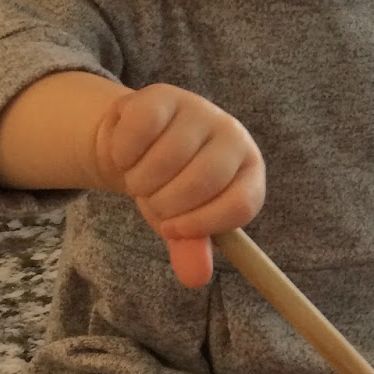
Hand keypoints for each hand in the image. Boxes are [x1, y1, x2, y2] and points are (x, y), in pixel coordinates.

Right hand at [93, 84, 264, 287]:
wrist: (133, 145)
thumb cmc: (168, 187)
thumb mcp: (182, 219)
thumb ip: (191, 247)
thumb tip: (195, 278)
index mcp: (249, 170)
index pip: (242, 204)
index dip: (203, 224)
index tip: (173, 230)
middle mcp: (233, 135)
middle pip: (205, 180)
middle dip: (168, 204)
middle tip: (154, 203)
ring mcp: (200, 110)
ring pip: (169, 156)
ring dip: (141, 181)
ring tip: (139, 182)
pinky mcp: (164, 95)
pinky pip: (141, 130)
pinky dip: (124, 153)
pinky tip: (126, 156)